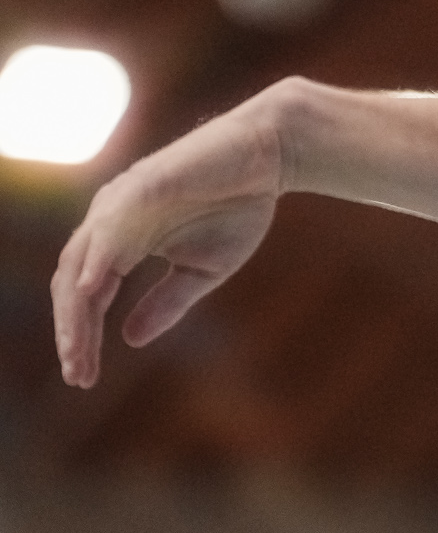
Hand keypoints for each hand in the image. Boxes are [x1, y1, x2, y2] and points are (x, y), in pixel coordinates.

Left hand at [51, 93, 286, 386]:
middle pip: (71, 282)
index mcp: (122, 239)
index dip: (81, 336)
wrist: (270, 154)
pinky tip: (90, 291)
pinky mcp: (143, 184)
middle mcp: (111, 219)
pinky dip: (95, 259)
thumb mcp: (202, 269)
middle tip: (77, 373)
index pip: (87, 295)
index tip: (82, 378)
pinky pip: (109, 225)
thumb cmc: (237, 205)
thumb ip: (166, 301)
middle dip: (72, 331)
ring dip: (75, 308)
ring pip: (81, 259)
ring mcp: (123, 199)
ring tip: (76, 349)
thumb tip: (129, 339)